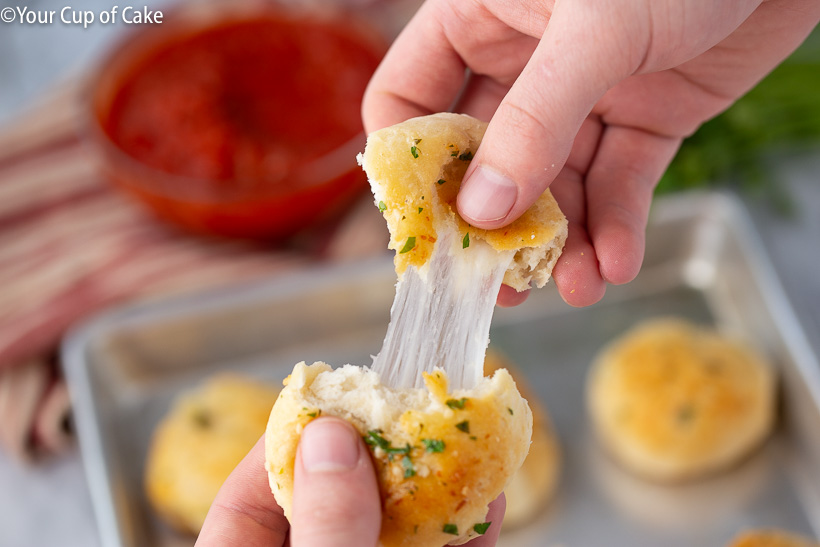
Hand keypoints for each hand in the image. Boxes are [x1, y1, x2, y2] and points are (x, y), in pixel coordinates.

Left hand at [196, 417, 504, 545]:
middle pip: (335, 504)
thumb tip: (332, 435)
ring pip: (390, 532)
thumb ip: (321, 527)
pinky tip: (486, 510)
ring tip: (470, 450)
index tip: (342, 399)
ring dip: (434, 494)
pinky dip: (457, 538)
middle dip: (387, 460)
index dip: (299, 437)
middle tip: (421, 415)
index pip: (255, 491)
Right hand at [363, 0, 819, 306]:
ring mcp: (585, 94)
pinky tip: (617, 264)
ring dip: (564, 241)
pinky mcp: (645, 117)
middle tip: (499, 282)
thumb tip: (484, 211)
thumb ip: (536, 119)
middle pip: (484, 158)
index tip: (422, 225)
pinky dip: (619, 225)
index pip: (410, 95)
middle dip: (494, 223)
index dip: (409, 163)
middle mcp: (524, 62)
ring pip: (557, 182)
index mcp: (482, 18)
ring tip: (576, 288)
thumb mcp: (596, 29)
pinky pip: (619, 181)